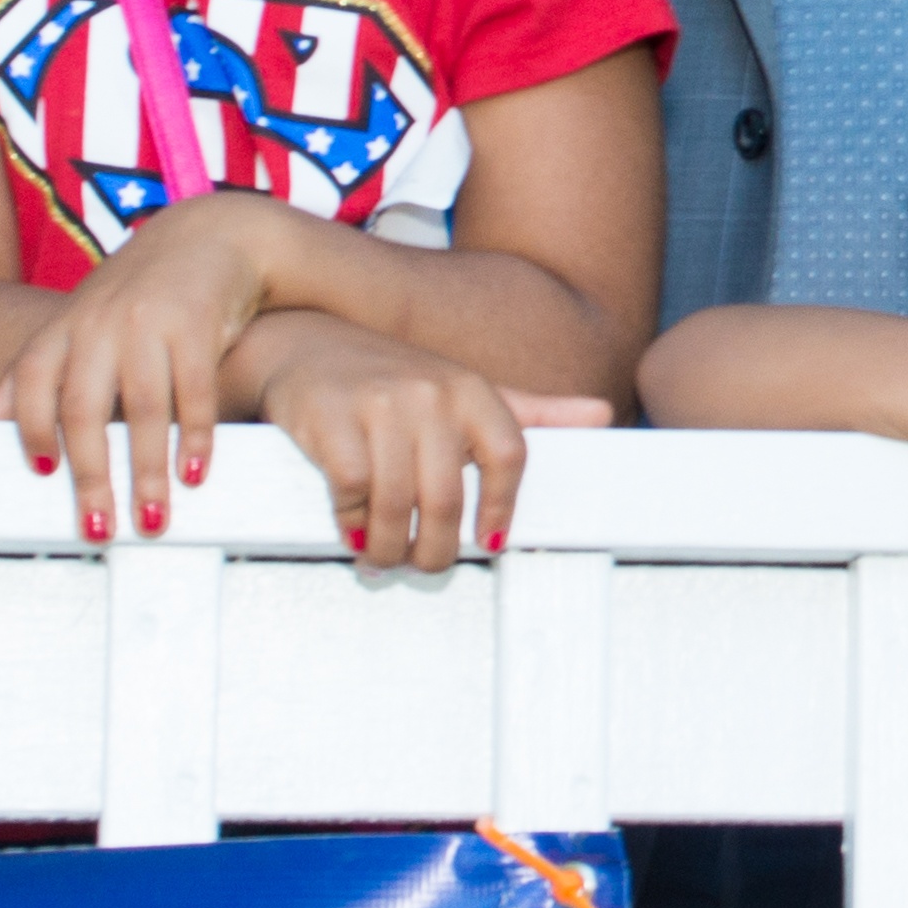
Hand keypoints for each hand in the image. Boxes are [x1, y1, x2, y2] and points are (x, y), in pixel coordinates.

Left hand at [0, 196, 299, 541]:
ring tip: (152, 519)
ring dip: (147, 472)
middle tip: (97, 526)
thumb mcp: (81, 320)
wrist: (210, 236)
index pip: (31, 381)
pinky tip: (194, 474)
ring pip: (143, 409)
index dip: (29, 428)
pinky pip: (194, 392)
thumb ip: (42, 367)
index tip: (42, 475)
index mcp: (65, 326)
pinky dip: (195, 439)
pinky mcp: (197, 324)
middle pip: (84, 409)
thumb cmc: (139, 293)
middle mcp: (100, 323)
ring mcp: (148, 322)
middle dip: (90, 474)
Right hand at [253, 320, 543, 571]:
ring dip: (389, 547)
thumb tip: (601, 414)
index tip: (489, 544)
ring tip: (384, 560)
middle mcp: (431, 392)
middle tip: (422, 566)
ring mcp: (380, 403)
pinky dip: (353, 522)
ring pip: (397, 503)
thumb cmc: (394, 379)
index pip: (509, 453)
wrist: (306, 340)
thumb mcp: (465, 389)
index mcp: (471, 389)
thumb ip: (531, 410)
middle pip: (447, 497)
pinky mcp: (332, 418)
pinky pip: (353, 489)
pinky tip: (352, 532)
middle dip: (436, 549)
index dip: (503, 507)